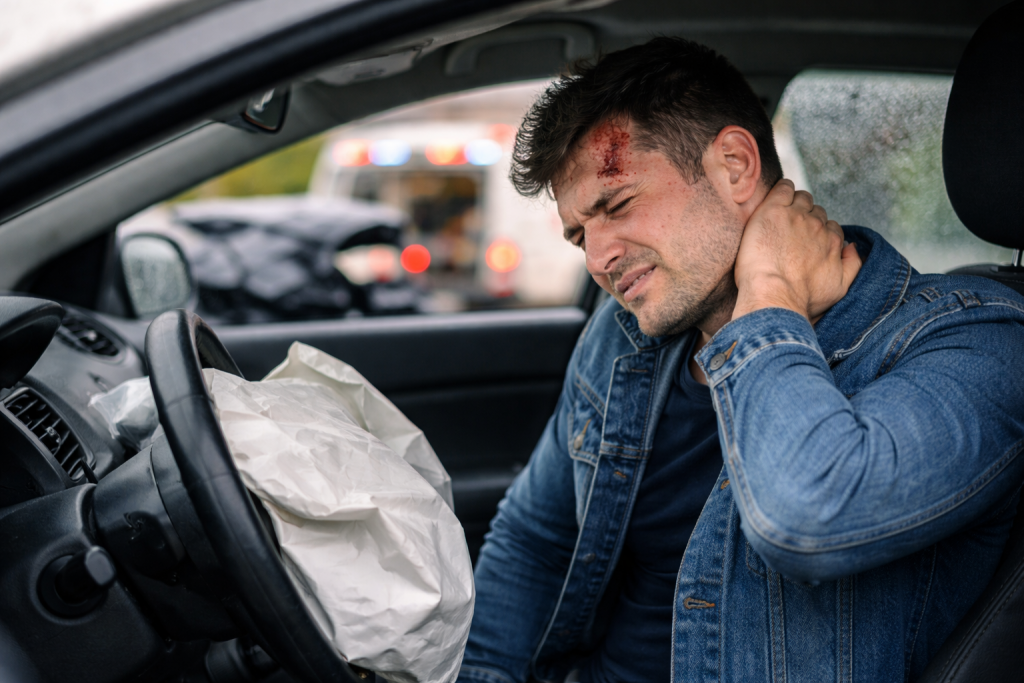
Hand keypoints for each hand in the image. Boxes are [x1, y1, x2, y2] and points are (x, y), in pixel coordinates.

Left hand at [732, 180, 861, 322]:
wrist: (775, 295)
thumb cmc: (803, 298)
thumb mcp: (840, 288)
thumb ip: (853, 265)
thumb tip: (853, 246)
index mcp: (832, 241)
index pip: (830, 228)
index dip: (817, 234)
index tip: (804, 243)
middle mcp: (818, 226)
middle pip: (816, 212)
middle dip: (806, 219)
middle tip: (790, 233)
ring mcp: (796, 215)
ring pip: (801, 198)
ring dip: (795, 203)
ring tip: (781, 218)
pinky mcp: (774, 210)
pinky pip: (783, 188)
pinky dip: (782, 189)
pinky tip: (777, 197)